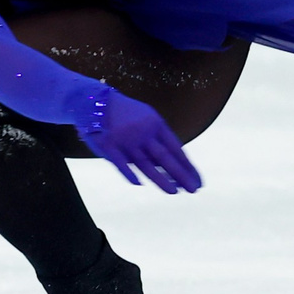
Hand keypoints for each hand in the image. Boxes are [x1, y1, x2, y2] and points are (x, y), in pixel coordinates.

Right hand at [73, 88, 202, 194]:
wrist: (96, 101)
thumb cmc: (127, 113)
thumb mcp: (147, 118)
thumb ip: (158, 140)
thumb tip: (173, 164)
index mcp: (156, 124)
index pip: (175, 148)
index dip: (187, 166)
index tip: (197, 180)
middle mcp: (143, 132)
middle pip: (164, 157)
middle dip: (180, 175)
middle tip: (194, 190)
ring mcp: (126, 140)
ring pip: (145, 163)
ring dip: (160, 179)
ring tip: (174, 192)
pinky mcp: (109, 146)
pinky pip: (120, 163)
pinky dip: (129, 173)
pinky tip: (139, 183)